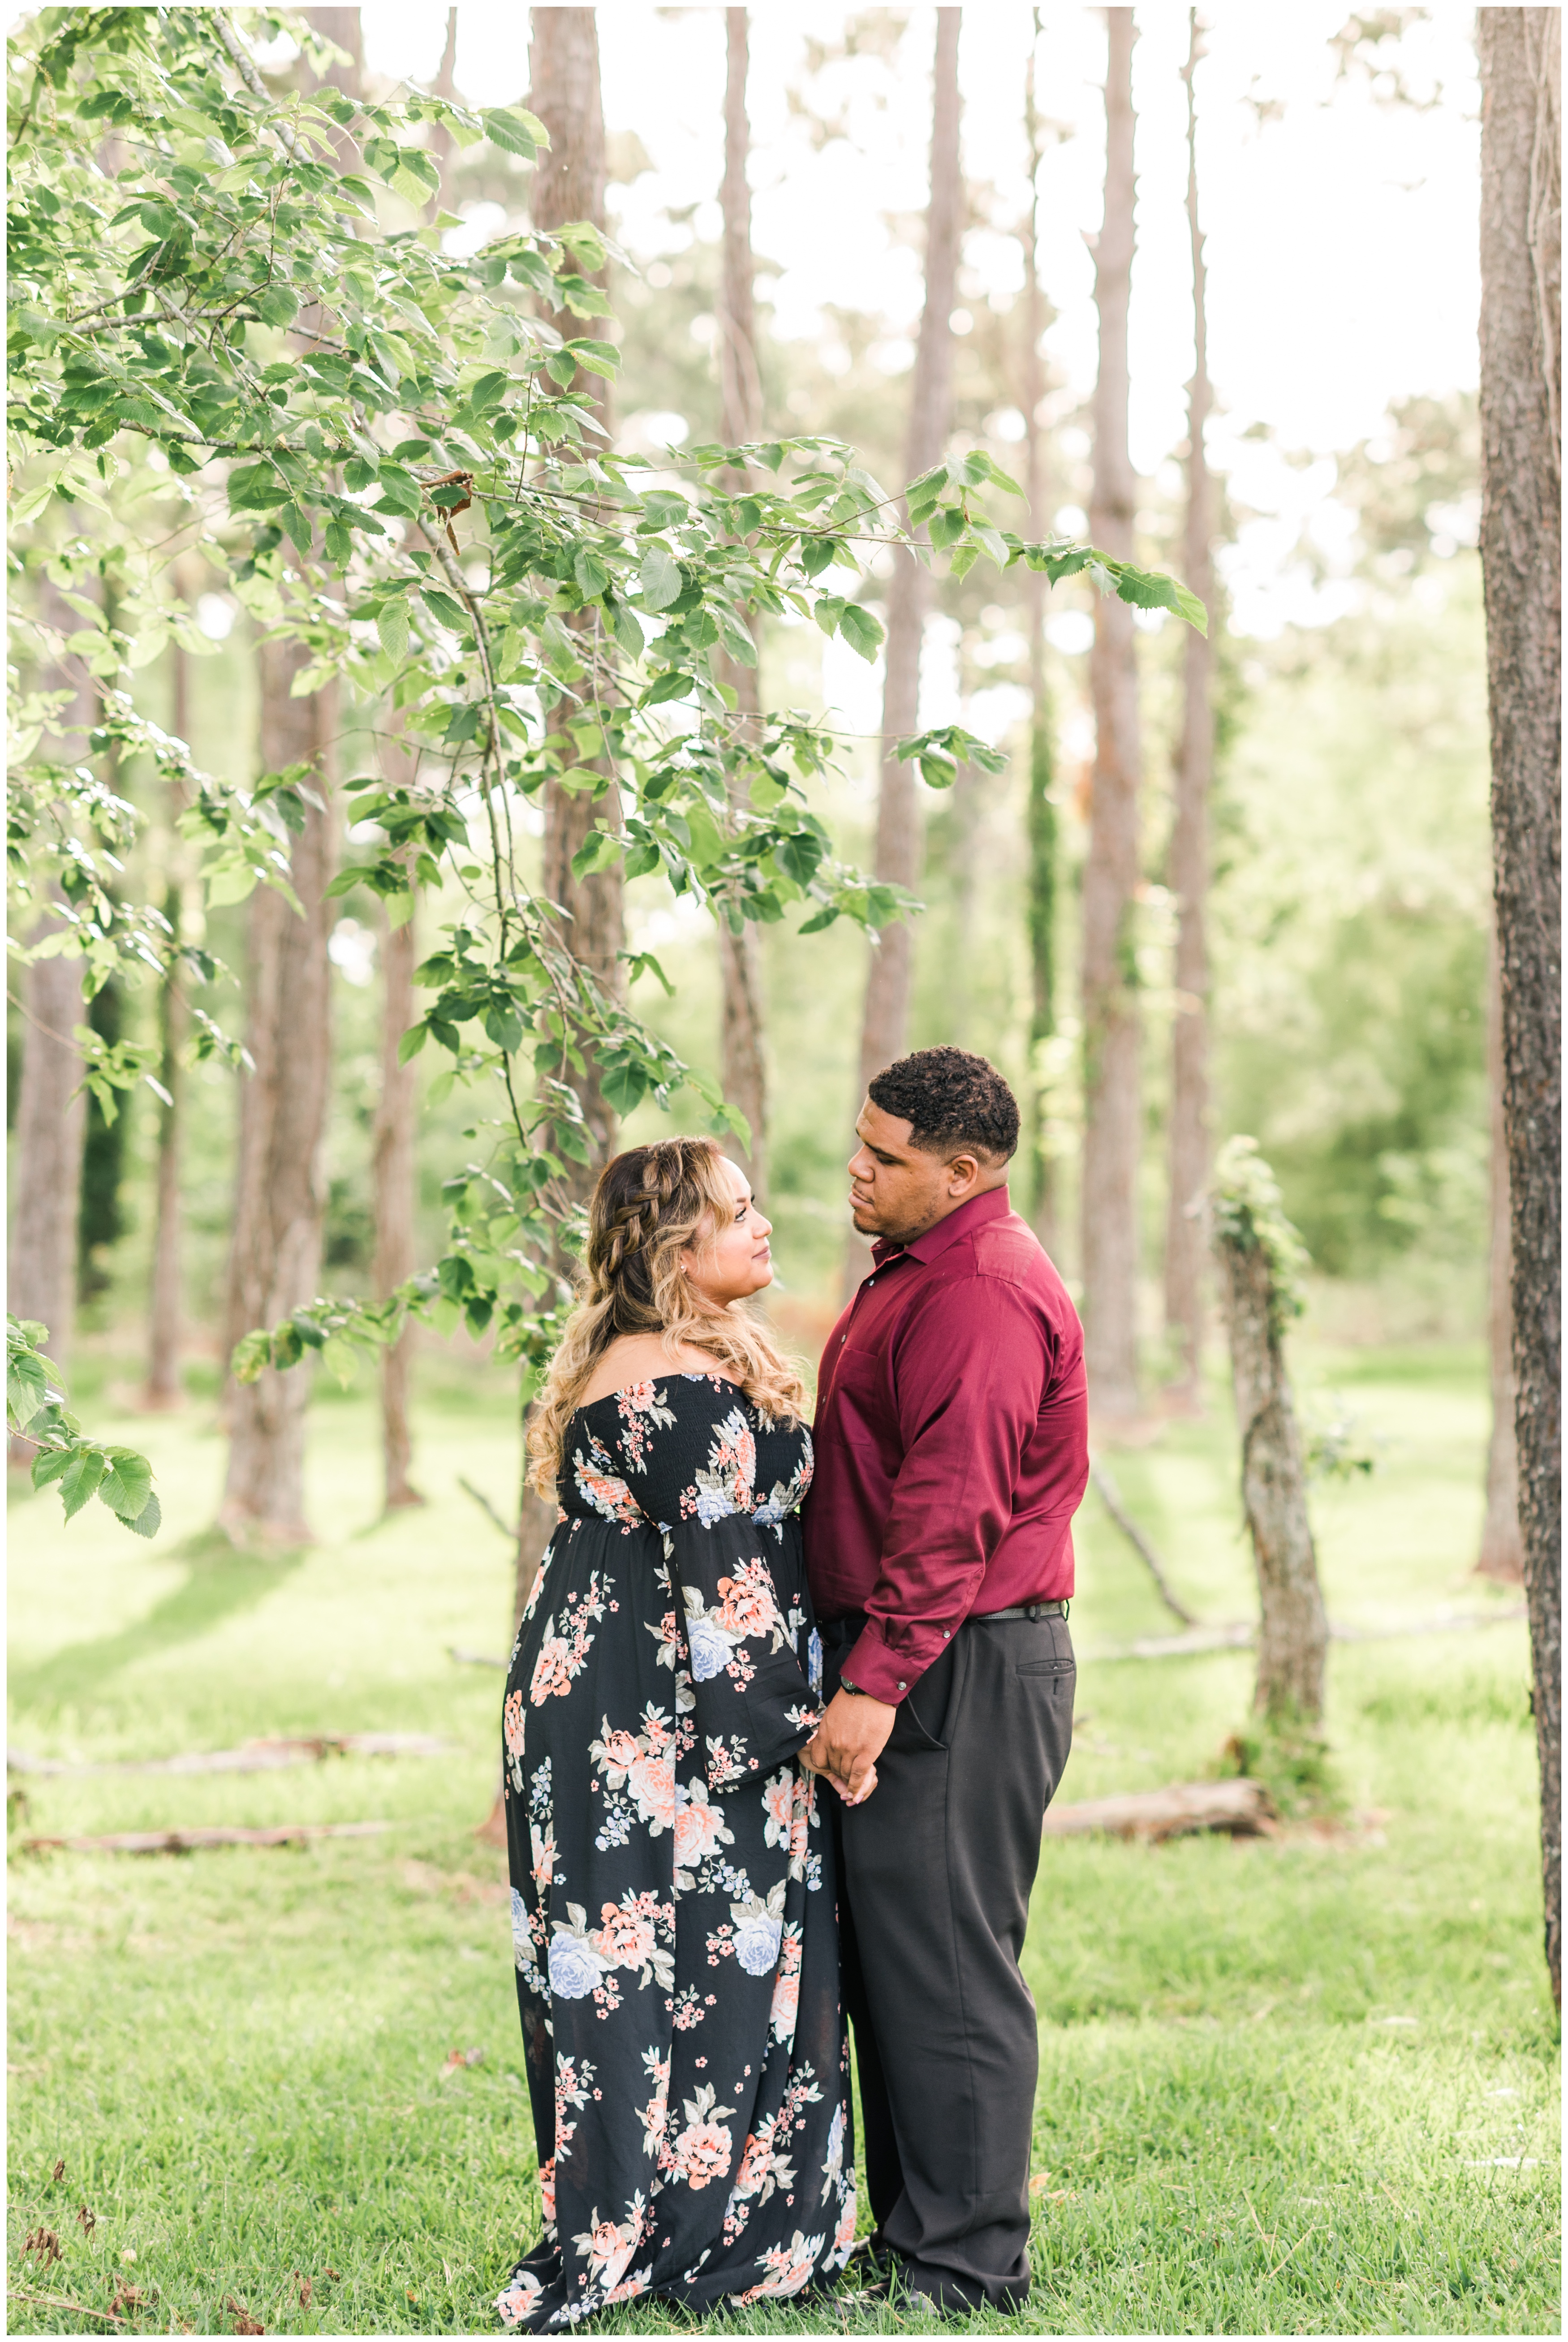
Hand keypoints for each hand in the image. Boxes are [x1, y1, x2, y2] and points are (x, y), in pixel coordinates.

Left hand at [801, 1687, 895, 1803]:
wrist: (871, 1690)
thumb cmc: (854, 1697)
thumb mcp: (833, 1714)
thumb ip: (832, 1730)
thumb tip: (835, 1738)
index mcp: (824, 1734)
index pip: (819, 1760)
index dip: (827, 1767)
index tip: (835, 1767)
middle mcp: (834, 1744)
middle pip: (834, 1768)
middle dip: (841, 1774)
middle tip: (848, 1777)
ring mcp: (849, 1749)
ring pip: (846, 1774)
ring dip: (850, 1782)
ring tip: (854, 1787)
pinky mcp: (866, 1753)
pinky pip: (859, 1776)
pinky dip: (857, 1787)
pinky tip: (857, 1794)